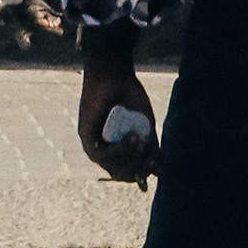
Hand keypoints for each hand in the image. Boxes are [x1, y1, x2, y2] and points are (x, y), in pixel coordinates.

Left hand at [76, 31, 156, 184]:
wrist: (114, 73)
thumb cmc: (128, 94)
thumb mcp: (145, 124)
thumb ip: (151, 146)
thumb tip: (162, 171)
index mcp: (117, 148)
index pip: (130, 173)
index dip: (145, 172)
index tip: (159, 163)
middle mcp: (104, 150)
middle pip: (121, 175)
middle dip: (140, 168)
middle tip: (152, 155)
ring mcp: (93, 144)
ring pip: (112, 168)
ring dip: (131, 159)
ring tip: (141, 141)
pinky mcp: (85, 137)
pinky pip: (101, 156)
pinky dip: (119, 150)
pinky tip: (132, 137)